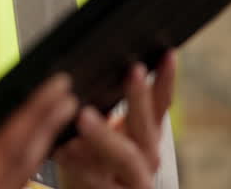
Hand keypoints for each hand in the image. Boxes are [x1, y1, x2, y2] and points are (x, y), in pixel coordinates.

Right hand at [0, 77, 76, 188]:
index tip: (55, 89)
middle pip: (27, 162)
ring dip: (35, 145)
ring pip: (18, 176)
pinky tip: (14, 154)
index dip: (35, 115)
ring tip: (48, 121)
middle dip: (47, 127)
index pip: (11, 149)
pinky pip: (0, 184)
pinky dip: (16, 163)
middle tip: (65, 97)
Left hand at [55, 51, 176, 188]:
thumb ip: (107, 106)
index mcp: (146, 135)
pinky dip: (78, 163)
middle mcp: (147, 157)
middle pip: (147, 126)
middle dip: (139, 98)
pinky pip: (94, 179)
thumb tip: (94, 66)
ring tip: (85, 117)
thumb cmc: (95, 161)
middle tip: (133, 72)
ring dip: (105, 135)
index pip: (161, 103)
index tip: (166, 54)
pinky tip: (63, 149)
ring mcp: (133, 179)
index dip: (166, 80)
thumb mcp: (107, 130)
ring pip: (125, 156)